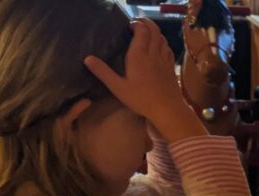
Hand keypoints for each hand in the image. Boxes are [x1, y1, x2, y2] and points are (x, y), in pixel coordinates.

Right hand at [84, 20, 204, 140]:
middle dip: (147, 23)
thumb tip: (87, 58)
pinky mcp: (171, 68)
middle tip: (139, 23)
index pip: (142, 31)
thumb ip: (103, 72)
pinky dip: (163, 43)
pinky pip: (168, 49)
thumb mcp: (118, 87)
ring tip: (148, 32)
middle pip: (154, 31)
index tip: (130, 25)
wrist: (168, 109)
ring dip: (156, 32)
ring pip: (162, 39)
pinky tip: (160, 47)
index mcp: (139, 56)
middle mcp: (153, 54)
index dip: (137, 24)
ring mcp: (164, 60)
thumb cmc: (141, 99)